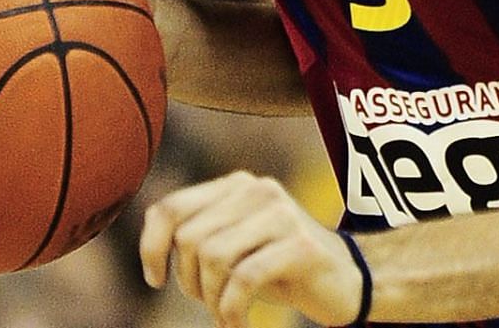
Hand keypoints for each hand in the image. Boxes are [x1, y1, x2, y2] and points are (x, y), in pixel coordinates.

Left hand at [141, 172, 363, 326]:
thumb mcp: (236, 243)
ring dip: (211, 299)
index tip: (156, 279)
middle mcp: (258, 189)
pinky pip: (243, 280)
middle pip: (190, 238)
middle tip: (209, 302)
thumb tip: (151, 239)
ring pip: (213, 257)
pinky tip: (238, 325)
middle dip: (188, 281)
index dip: (151, 247)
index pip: (171, 208)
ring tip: (226, 314)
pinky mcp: (300, 245)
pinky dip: (231, 311)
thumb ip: (200, 230)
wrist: (347, 280)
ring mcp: (281, 214)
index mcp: (237, 185)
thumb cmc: (280, 267)